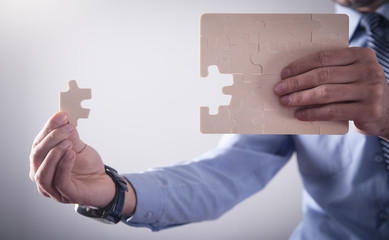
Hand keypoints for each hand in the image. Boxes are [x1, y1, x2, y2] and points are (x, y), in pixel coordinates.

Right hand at [30, 112, 115, 207]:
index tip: (61, 116)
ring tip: (68, 142)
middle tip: (67, 127)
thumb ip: (69, 136)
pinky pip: (60, 182)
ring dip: (54, 154)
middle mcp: (42, 177)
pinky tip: (71, 154)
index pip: (37, 144)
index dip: (48, 129)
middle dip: (51, 139)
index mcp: (41, 163)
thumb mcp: (78, 147)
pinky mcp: (66, 196)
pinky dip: (64, 166)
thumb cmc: (87, 166)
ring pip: (42, 172)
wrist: (104, 182)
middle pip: (36, 157)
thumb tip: (63, 118)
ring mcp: (52, 189)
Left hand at [274, 47, 388, 138]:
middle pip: (323, 75)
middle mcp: (368, 70)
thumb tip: (291, 75)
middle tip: (279, 90)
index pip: (324, 57)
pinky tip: (299, 114)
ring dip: (301, 98)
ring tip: (285, 102)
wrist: (387, 111)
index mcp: (361, 54)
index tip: (283, 74)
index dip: (301, 65)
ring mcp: (371, 90)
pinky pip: (333, 111)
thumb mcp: (350, 73)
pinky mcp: (368, 110)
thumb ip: (330, 70)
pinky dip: (313, 113)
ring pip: (326, 93)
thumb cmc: (358, 89)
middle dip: (296, 83)